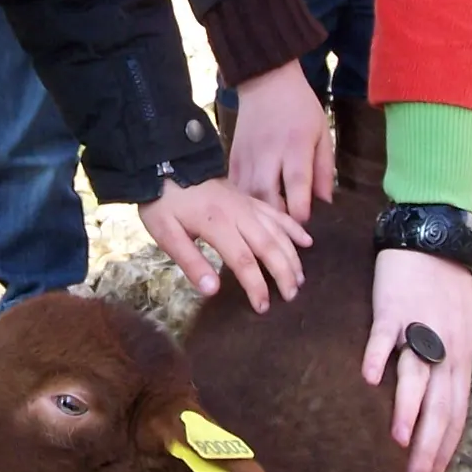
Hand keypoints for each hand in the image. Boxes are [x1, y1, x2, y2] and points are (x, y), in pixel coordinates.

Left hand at [139, 178, 311, 312]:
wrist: (169, 164)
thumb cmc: (164, 203)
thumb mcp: (166, 234)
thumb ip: (190, 262)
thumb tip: (213, 290)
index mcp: (218, 224)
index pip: (243, 261)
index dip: (256, 285)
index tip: (263, 307)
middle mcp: (239, 214)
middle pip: (269, 246)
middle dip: (283, 273)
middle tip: (291, 297)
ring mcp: (247, 204)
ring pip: (278, 230)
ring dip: (292, 255)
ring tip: (300, 278)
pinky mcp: (249, 198)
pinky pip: (277, 213)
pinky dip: (293, 227)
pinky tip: (306, 240)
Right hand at [229, 61, 333, 223]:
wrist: (265, 81)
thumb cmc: (300, 109)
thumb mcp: (323, 133)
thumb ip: (324, 169)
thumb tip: (325, 202)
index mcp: (296, 144)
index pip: (297, 181)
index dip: (299, 208)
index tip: (304, 229)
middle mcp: (269, 151)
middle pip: (267, 192)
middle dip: (276, 218)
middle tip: (286, 237)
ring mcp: (247, 154)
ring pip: (247, 193)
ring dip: (256, 215)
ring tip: (267, 231)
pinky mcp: (232, 155)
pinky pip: (233, 186)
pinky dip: (240, 204)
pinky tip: (247, 217)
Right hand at [362, 249, 471, 471]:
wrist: (433, 241)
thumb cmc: (446, 285)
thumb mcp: (463, 329)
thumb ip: (454, 362)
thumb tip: (448, 395)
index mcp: (462, 357)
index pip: (457, 415)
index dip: (445, 450)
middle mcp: (445, 349)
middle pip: (440, 407)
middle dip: (429, 450)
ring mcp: (419, 329)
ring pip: (416, 377)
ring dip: (409, 412)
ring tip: (400, 444)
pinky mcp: (393, 310)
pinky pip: (384, 337)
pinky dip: (378, 357)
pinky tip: (368, 379)